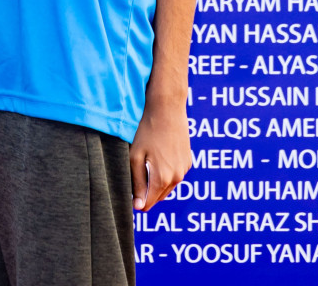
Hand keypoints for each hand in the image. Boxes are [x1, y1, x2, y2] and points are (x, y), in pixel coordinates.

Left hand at [130, 96, 192, 211]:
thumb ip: (137, 183)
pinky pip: (175, 175)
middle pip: (158, 196)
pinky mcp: (188, 162)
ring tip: (144, 166)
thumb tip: (138, 206)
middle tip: (134, 179)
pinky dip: (166, 174)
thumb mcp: (136, 157)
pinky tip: (157, 159)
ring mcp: (184, 170)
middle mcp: (177, 178)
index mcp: (162, 178)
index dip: (137, 203)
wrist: (168, 110)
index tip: (128, 196)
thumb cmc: (147, 132)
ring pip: (167, 187)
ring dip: (156, 184)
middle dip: (146, 193)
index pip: (149, 202)